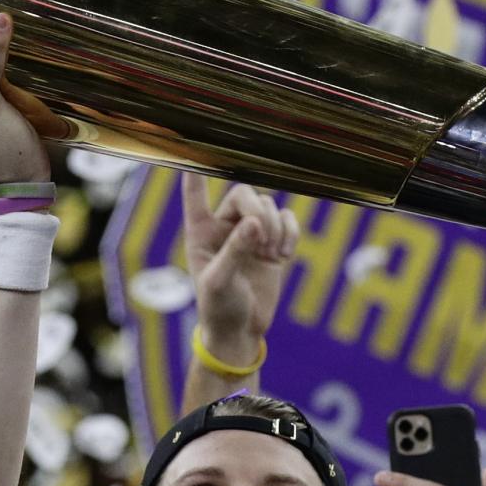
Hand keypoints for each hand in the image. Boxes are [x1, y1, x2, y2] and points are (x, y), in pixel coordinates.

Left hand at [182, 172, 298, 364]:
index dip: (197, 174)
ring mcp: (251, 236)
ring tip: (271, 254)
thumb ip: (235, 249)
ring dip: (274, 227)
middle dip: (257, 210)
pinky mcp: (273, 247)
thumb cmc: (219, 307)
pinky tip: (283, 255)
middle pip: (245, 194)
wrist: (240, 330)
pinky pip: (288, 222)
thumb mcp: (220, 280)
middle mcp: (225, 228)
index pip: (196, 195)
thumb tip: (255, 223)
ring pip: (269, 206)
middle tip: (261, 238)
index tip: (195, 154)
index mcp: (201, 232)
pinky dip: (290, 233)